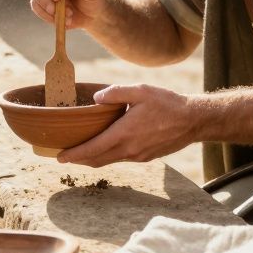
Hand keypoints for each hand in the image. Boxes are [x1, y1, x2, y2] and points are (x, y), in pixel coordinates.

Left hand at [57, 84, 197, 166]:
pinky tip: (107, 147)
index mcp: (125, 133)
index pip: (93, 149)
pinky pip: (122, 158)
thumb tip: (96, 98)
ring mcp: (138, 156)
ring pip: (109, 161)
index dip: (74, 154)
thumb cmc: (167, 103)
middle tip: (64, 156)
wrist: (193, 120)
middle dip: (79, 159)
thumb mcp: (140, 91)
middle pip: (97, 160)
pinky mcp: (146, 157)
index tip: (60, 157)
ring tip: (81, 153)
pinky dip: (109, 156)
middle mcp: (129, 149)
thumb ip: (116, 93)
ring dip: (93, 159)